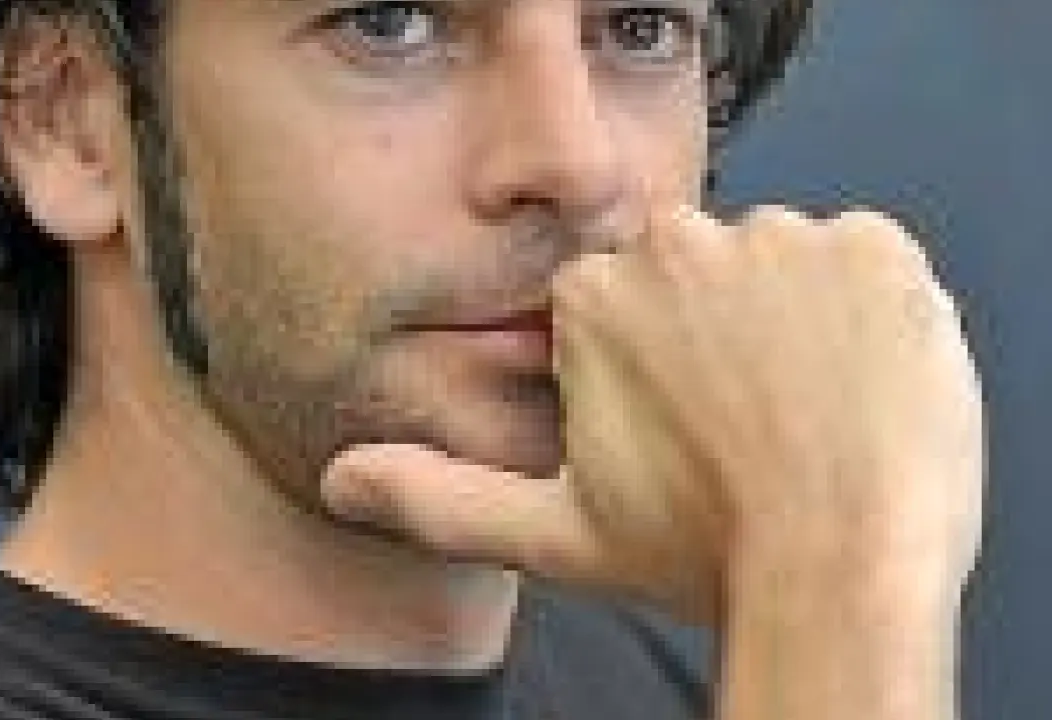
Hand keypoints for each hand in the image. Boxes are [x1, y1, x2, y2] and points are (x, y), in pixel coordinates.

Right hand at [321, 206, 984, 626]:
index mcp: (594, 296)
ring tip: (803, 410)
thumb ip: (439, 496)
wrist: (841, 567)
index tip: (682, 420)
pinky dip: (865, 316)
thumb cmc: (702, 550)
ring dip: (791, 325)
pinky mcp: (875, 248)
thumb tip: (343, 480)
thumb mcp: (552, 532)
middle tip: (744, 420)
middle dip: (718, 336)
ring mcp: (783, 239)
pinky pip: (862, 265)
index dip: (653, 368)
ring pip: (780, 271)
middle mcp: (679, 246)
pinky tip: (854, 385)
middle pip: (699, 277)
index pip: (621, 304)